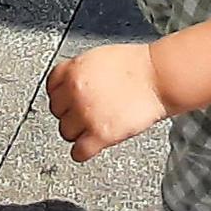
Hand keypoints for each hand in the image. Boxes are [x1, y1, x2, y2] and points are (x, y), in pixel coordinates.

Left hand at [46, 43, 169, 161]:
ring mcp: (86, 114)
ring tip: (92, 128)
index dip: (61, 95)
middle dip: (70, 113)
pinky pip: (79, 152)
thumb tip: (71, 85)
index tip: (65, 101)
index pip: (51, 87)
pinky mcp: (100, 134)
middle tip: (84, 114)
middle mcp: (75, 91)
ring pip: (66, 132)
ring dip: (77, 132)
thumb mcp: (99, 58)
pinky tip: (90, 147)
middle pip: (57, 111)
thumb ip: (81, 72)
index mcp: (74, 69)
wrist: (159, 77)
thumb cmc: (137, 66)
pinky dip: (83, 152)